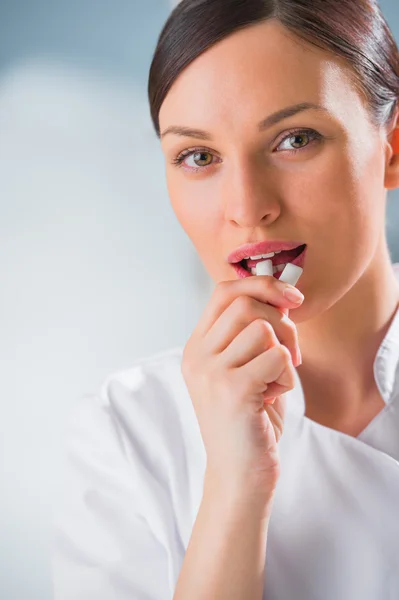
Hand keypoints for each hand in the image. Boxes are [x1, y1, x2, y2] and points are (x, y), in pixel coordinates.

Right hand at [182, 274, 303, 502]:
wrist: (239, 476)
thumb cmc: (249, 420)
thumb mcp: (246, 368)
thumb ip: (256, 333)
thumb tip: (283, 295)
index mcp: (198, 347)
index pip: (224, 291)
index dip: (261, 283)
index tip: (292, 297)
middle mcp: (197, 356)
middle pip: (245, 303)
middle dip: (282, 321)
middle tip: (290, 352)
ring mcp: (210, 372)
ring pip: (263, 329)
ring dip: (285, 353)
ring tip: (275, 382)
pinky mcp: (231, 390)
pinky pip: (277, 358)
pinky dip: (288, 377)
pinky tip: (273, 398)